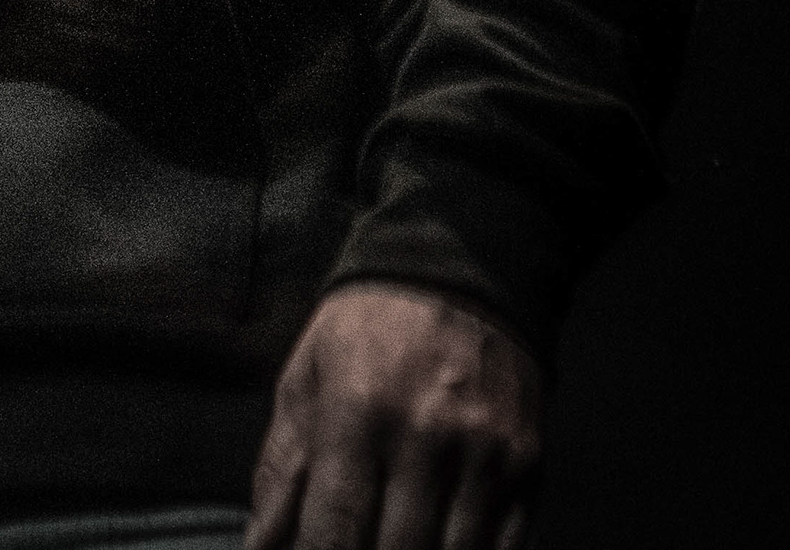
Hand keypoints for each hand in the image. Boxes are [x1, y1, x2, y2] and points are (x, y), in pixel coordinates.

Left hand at [247, 282, 543, 549]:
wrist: (460, 268)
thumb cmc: (367, 329)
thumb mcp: (306, 377)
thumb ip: (282, 470)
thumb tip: (261, 548)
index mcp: (357, 410)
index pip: (335, 531)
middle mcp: (424, 436)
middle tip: (351, 546)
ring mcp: (483, 456)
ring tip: (391, 538)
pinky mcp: (527, 467)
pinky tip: (438, 544)